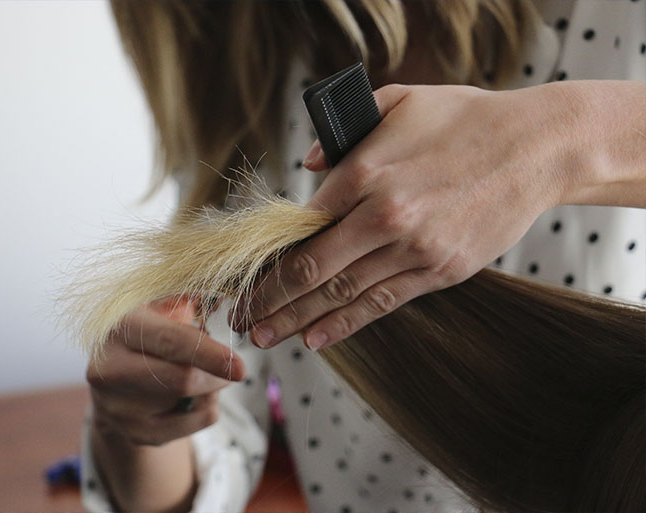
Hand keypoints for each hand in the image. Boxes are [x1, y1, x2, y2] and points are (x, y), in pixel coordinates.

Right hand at [89, 295, 244, 445]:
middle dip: (217, 375)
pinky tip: (190, 397)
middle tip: (232, 367)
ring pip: (190, 404)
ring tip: (201, 374)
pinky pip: (191, 427)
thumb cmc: (146, 333)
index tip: (239, 366)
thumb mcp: (160, 306)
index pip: (170, 342)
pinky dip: (203, 410)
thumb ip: (188, 300)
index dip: (209, 354)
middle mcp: (110, 369)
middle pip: (182, 381)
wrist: (109, 378)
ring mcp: (117, 406)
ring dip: (211, 390)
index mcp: (121, 327)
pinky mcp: (133, 433)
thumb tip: (228, 294)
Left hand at [231, 82, 575, 350]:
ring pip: (342, 293)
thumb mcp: (399, 101)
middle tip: (241, 318)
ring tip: (265, 336)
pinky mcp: (440, 270)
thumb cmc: (464, 120)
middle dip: (269, 298)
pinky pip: (382, 302)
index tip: (246, 271)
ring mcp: (415, 248)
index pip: (301, 222)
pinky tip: (317, 337)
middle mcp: (385, 215)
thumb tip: (309, 166)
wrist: (536, 148)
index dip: (268, 252)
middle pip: (312, 267)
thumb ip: (344, 132)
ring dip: (297, 319)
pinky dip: (346, 323)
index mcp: (367, 170)